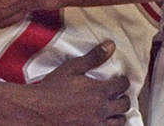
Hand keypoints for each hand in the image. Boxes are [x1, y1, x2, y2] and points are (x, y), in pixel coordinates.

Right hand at [9, 41, 129, 125]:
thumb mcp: (72, 68)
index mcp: (99, 92)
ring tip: (113, 109)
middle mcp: (101, 110)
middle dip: (123, 98)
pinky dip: (108, 125)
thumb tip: (110, 45)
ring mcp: (96, 124)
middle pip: (124, 105)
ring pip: (119, 121)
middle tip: (118, 95)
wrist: (38, 110)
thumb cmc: (53, 88)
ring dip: (118, 114)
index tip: (119, 80)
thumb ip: (93, 57)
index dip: (122, 81)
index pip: (122, 85)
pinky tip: (102, 121)